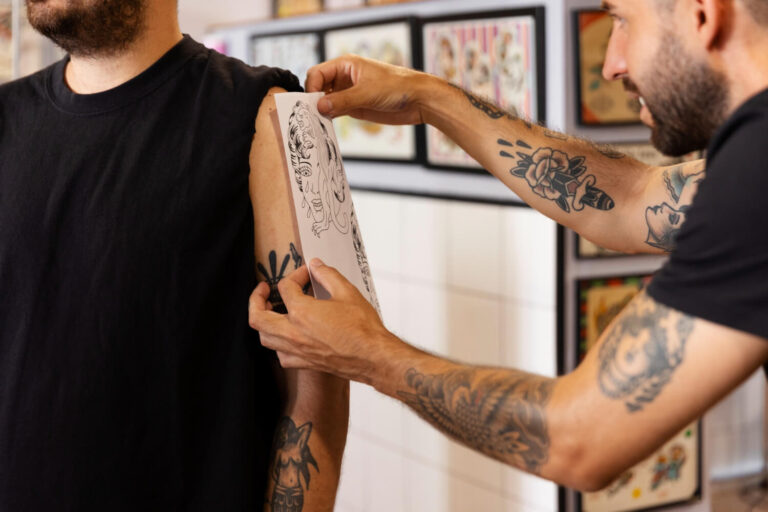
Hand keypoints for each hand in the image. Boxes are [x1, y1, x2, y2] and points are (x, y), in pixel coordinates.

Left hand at [249, 259, 399, 384]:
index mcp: (302, 312)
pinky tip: (286, 336)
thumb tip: (316, 265)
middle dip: (256, 299)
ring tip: (269, 312)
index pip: (286, 287)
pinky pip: (280, 355)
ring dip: (263, 322)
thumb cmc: (362, 328)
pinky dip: (278, 344)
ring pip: (264, 337)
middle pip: (258, 316)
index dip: (296, 275)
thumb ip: (328, 275)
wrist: (373, 357)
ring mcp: (296, 350)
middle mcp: (293, 332)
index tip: (306, 273)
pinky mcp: (303, 363)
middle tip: (263, 290)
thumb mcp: (347, 292)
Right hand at [305, 55, 432, 124]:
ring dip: (320, 111)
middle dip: (313, 100)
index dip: (312, 87)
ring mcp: (348, 93)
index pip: (317, 73)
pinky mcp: (354, 107)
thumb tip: (320, 106)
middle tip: (311, 115)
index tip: (312, 103)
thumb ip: (342, 100)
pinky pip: (335, 111)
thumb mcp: (367, 93)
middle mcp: (344, 78)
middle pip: (318, 87)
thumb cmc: (397, 87)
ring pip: (325, 101)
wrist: (418, 100)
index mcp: (345, 65)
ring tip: (316, 123)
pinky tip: (326, 126)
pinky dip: (329, 118)